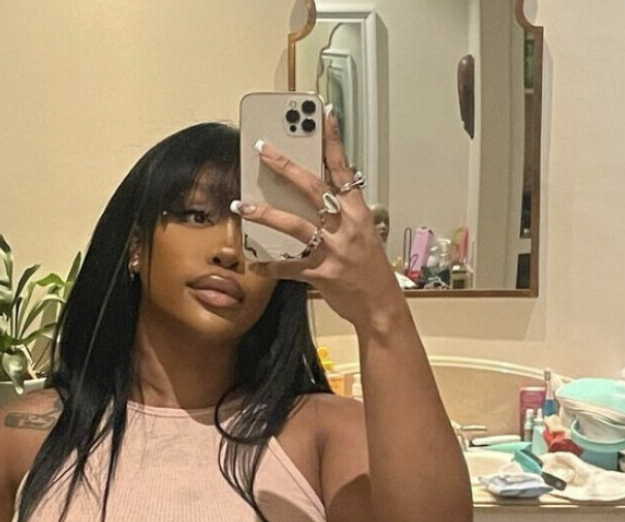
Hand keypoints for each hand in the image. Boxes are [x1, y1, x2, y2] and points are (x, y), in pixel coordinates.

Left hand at [234, 109, 404, 331]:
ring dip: (266, 214)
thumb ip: (343, 213)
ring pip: (296, 225)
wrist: (380, 306)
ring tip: (244, 205)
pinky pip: (290, 267)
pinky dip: (271, 266)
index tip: (323, 114)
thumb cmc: (370, 269)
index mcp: (358, 212)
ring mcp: (334, 250)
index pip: (343, 169)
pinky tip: (255, 263)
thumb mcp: (364, 234)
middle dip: (285, 167)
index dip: (333, 141)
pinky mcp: (321, 274)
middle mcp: (346, 227)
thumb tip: (321, 194)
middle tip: (263, 150)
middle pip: (312, 188)